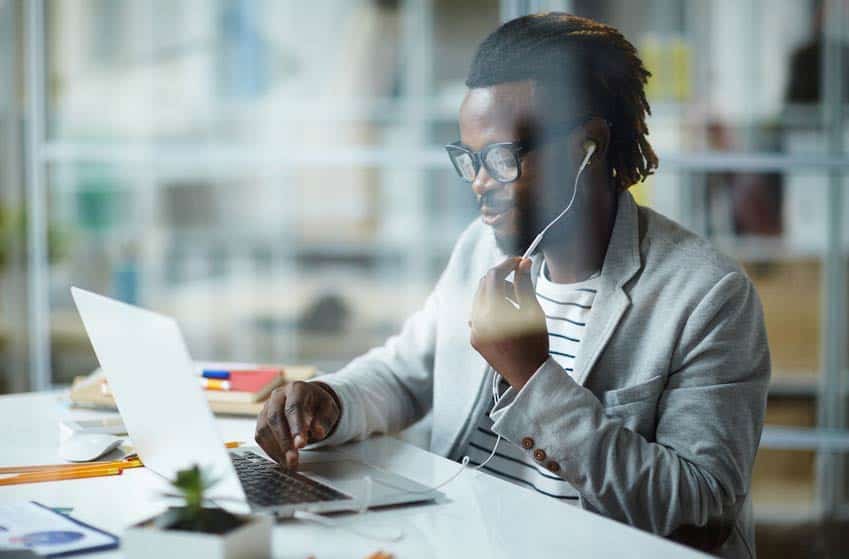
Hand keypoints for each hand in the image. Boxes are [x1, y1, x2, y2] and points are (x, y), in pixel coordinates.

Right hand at [254, 381, 339, 468]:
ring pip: (264, 428)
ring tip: (290, 464)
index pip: (294, 407)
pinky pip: (260, 437)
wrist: (307, 400)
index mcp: (296, 389)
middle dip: (284, 442)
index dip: (296, 427)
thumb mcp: (329, 409)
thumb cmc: (317, 404)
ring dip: (276, 449)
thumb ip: (324, 420)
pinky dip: (270, 450)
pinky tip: (282, 459)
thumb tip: (318, 432)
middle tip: (293, 460)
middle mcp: (278, 396)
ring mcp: (267, 407)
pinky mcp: (261, 420)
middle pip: (275, 418)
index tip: (301, 444)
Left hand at [469, 257, 548, 389]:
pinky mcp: (474, 338)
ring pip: (480, 299)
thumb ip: (525, 285)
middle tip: (521, 284)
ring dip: (496, 294)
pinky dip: (490, 310)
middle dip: (502, 279)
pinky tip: (507, 318)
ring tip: (516, 304)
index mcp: (494, 311)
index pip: (494, 276)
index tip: (520, 262)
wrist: (528, 375)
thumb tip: (524, 263)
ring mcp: (474, 330)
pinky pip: (478, 315)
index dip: (507, 265)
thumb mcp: (533, 311)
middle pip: (484, 285)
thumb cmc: (535, 344)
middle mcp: (479, 319)